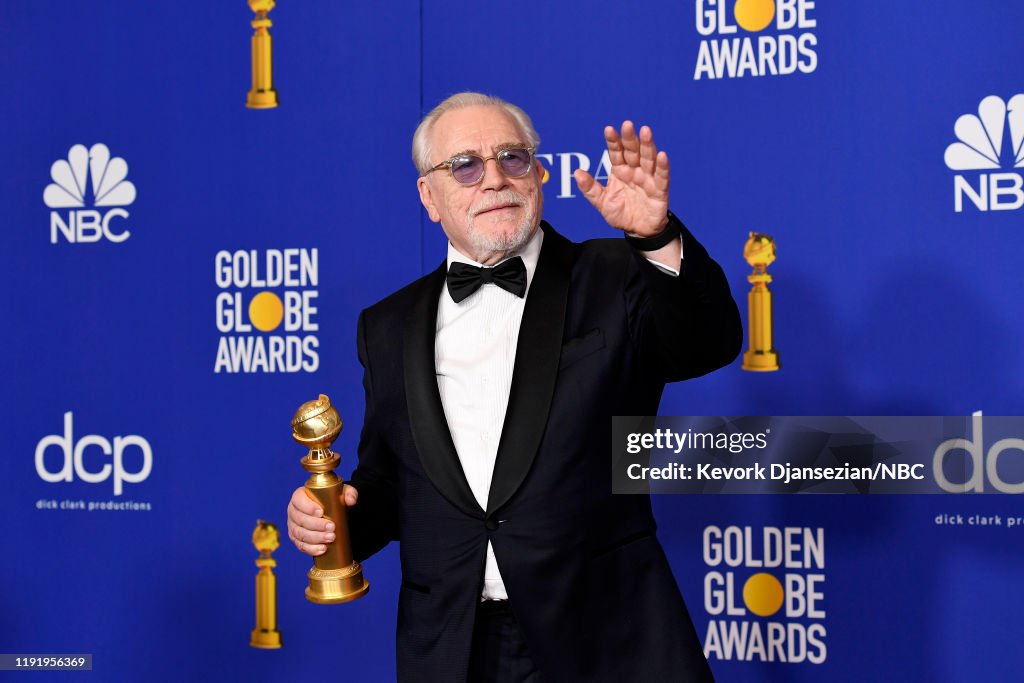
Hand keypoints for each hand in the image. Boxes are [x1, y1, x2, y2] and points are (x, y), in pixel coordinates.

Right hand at [286, 484, 357, 555]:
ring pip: (300, 534)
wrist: (331, 513)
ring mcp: (293, 526)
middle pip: (300, 519)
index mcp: (299, 496)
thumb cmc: (332, 500)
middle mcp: (293, 511)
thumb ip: (349, 493)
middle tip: (331, 527)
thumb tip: (350, 501)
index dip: (307, 506)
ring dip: (316, 538)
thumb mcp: (341, 493)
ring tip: (331, 538)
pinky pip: (301, 546)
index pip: (298, 500)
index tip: (321, 512)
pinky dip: (311, 549)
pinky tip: (322, 549)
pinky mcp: (296, 539)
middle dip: (316, 525)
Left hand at [574, 121, 669, 236]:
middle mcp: (634, 171)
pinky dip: (662, 166)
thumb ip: (590, 189)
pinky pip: (662, 177)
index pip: (616, 153)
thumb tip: (576, 173)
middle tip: (627, 124)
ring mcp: (648, 179)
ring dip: (647, 145)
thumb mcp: (602, 202)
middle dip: (630, 138)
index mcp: (620, 171)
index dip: (613, 141)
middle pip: (633, 151)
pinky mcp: (660, 190)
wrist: (638, 231)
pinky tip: (661, 155)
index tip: (608, 129)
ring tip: (645, 131)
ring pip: (648, 159)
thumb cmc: (621, 214)